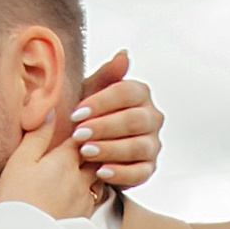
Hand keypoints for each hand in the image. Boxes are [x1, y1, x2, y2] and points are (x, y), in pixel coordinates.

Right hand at [0, 117, 98, 221]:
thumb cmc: (15, 200)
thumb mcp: (20, 162)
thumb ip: (37, 136)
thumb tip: (50, 110)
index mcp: (64, 161)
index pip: (83, 136)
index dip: (83, 127)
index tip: (80, 122)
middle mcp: (80, 178)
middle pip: (97, 154)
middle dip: (95, 146)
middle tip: (89, 140)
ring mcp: (85, 199)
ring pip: (101, 175)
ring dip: (97, 167)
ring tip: (88, 163)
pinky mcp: (85, 217)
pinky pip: (97, 196)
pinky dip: (94, 187)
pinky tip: (84, 188)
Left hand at [73, 49, 162, 191]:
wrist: (86, 149)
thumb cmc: (89, 116)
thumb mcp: (90, 93)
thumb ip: (105, 75)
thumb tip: (123, 54)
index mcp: (139, 94)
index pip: (127, 92)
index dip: (102, 102)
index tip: (77, 113)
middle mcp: (152, 117)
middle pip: (135, 120)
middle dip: (104, 127)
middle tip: (78, 134)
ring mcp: (153, 144)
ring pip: (138, 146)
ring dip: (110, 149)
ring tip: (85, 152)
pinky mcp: (149, 168)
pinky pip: (140, 173)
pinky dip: (120, 173)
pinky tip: (100, 172)